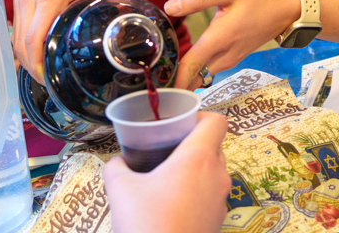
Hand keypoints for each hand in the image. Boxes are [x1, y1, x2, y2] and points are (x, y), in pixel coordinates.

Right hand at [13, 0, 120, 77]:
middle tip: (54, 85)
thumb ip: (120, 4)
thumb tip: (138, 27)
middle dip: (34, 70)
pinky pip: (15, 29)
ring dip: (26, 61)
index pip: (35, 42)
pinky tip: (36, 56)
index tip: (54, 83)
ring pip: (15, 40)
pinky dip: (22, 47)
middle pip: (21, 47)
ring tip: (46, 75)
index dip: (40, 67)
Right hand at [103, 112, 230, 232]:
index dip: (199, 116)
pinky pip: (211, 197)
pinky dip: (196, 194)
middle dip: (192, 145)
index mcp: (198, 158)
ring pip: (213, 173)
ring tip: (166, 180)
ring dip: (194, 171)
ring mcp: (221, 201)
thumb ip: (117, 167)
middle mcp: (217, 176)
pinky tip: (171, 206)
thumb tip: (117, 163)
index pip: (216, 121)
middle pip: (214, 146)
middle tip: (166, 150)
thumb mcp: (120, 189)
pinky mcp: (219, 222)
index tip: (178, 124)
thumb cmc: (145, 223)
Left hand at [164, 0, 301, 88]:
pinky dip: (199, 70)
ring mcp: (232, 59)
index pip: (191, 66)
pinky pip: (212, 69)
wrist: (289, 9)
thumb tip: (170, 7)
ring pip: (204, 74)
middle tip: (154, 80)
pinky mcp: (236, 57)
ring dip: (187, 76)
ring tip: (164, 73)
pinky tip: (187, 62)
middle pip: (196, 75)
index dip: (174, 80)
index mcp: (220, 39)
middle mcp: (225, 55)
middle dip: (176, 81)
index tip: (157, 89)